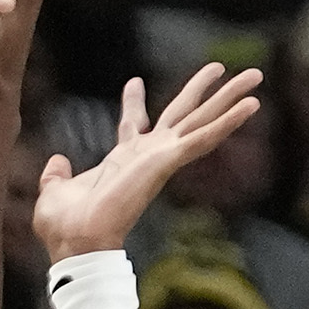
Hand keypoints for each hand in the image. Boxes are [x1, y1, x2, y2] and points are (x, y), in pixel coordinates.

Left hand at [33, 65, 262, 265]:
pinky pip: (204, 138)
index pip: (132, 125)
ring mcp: (161, 158)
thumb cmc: (64, 228)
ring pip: (202, 120)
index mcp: (121, 160)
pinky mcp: (168, 162)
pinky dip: (228, 122)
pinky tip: (252, 105)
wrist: (75, 243)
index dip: (133, 103)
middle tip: (220, 66)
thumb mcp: (54, 192)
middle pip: (180, 113)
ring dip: (230, 98)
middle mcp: (146, 157)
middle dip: (200, 90)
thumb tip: (55, 162)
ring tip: (255, 76)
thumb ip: (56, 175)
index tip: (134, 81)